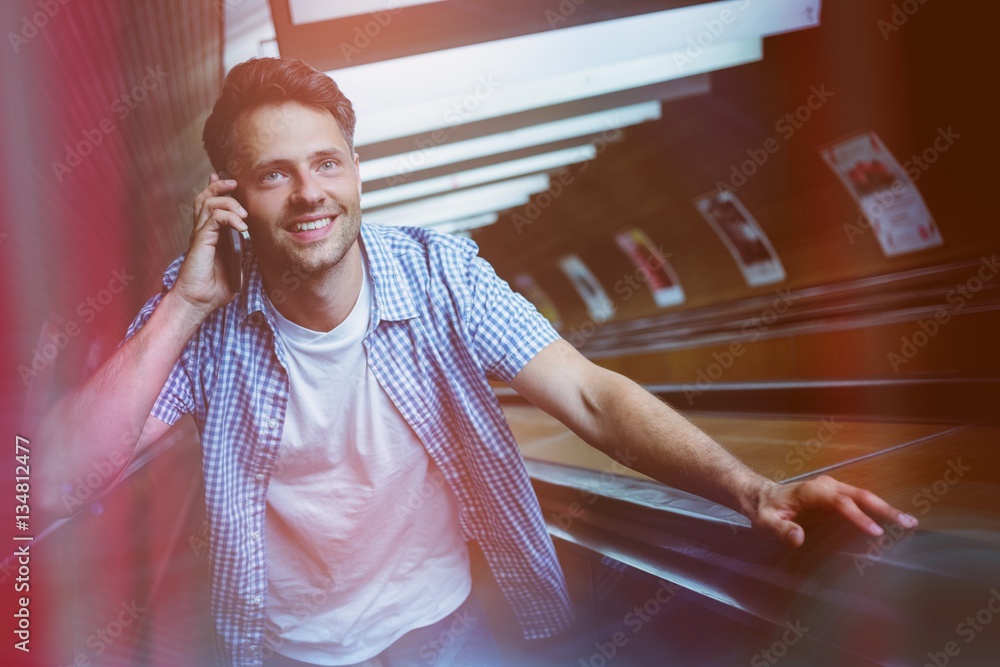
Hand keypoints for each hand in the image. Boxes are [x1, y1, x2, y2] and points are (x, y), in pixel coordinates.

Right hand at [172, 174, 248, 315]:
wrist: (198, 301)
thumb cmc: (214, 288)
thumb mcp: (235, 267)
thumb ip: (241, 253)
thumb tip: (254, 247)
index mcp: (210, 235)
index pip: (209, 204)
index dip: (217, 189)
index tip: (231, 182)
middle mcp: (202, 230)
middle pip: (205, 196)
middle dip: (220, 186)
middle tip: (235, 184)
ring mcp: (200, 234)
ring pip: (209, 202)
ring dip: (229, 202)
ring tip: (244, 215)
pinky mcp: (201, 240)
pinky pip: (214, 218)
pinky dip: (230, 217)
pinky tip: (242, 227)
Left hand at [749, 475, 918, 547]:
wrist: (763, 498)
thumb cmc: (766, 512)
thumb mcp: (766, 523)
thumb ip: (780, 530)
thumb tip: (798, 536)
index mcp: (811, 492)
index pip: (840, 503)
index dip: (858, 517)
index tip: (876, 532)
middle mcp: (826, 487)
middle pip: (860, 495)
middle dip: (885, 509)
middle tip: (908, 523)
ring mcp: (834, 490)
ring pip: (864, 497)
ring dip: (887, 510)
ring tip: (910, 524)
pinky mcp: (838, 497)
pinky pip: (861, 502)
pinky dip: (878, 511)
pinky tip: (893, 523)